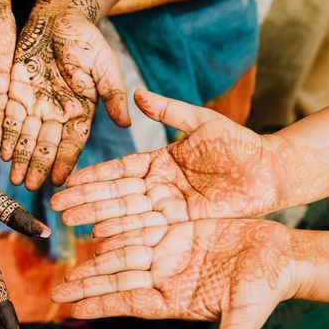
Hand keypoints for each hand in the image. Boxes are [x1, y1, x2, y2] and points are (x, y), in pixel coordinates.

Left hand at [2, 0, 128, 190]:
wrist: (58, 17)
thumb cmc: (85, 39)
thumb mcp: (104, 65)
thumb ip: (112, 94)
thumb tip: (126, 123)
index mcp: (80, 110)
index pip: (73, 142)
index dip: (66, 161)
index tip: (60, 181)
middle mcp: (56, 113)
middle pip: (47, 145)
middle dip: (38, 166)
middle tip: (31, 187)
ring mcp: (35, 105)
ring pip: (26, 137)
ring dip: (20, 158)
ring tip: (15, 179)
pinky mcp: (15, 94)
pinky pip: (9, 118)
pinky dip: (5, 136)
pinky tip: (1, 152)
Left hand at [50, 218, 328, 328]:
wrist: (285, 255)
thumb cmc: (266, 289)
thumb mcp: (245, 319)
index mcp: (173, 300)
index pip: (128, 303)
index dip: (100, 304)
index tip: (71, 308)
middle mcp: (164, 278)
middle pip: (117, 277)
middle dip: (86, 282)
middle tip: (53, 287)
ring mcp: (168, 253)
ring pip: (123, 249)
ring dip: (95, 253)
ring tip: (66, 254)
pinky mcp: (176, 229)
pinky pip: (141, 223)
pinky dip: (118, 221)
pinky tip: (93, 220)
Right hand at [53, 90, 328, 235]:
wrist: (272, 170)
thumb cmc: (241, 143)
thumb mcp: (202, 122)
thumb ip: (169, 111)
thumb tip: (138, 94)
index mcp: (159, 162)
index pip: (119, 170)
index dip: (93, 176)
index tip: (68, 181)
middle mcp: (159, 186)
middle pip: (116, 194)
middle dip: (85, 200)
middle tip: (57, 207)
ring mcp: (169, 206)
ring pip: (127, 212)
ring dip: (98, 216)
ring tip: (71, 222)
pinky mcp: (183, 223)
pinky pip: (149, 228)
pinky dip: (125, 231)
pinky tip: (102, 234)